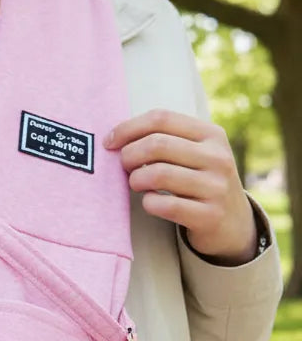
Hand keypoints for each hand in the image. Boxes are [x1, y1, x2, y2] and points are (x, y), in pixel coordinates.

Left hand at [105, 109, 256, 263]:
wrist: (232, 222)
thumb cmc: (198, 180)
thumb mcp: (193, 152)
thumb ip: (163, 139)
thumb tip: (114, 137)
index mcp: (211, 134)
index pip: (161, 119)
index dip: (128, 128)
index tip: (109, 142)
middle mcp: (218, 158)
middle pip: (156, 145)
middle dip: (129, 156)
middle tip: (124, 167)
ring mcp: (216, 187)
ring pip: (157, 174)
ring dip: (136, 180)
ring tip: (137, 184)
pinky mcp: (209, 215)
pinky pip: (164, 205)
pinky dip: (148, 203)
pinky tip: (151, 202)